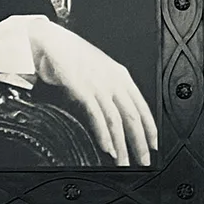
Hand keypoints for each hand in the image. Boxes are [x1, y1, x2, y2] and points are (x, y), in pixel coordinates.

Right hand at [27, 18, 157, 166]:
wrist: (49, 40)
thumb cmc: (71, 58)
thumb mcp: (97, 73)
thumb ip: (107, 91)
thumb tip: (113, 116)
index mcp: (121, 77)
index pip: (142, 107)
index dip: (150, 129)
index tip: (154, 146)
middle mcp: (114, 81)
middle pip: (133, 117)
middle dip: (140, 143)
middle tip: (144, 162)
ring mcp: (99, 85)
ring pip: (117, 120)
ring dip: (122, 145)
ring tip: (124, 163)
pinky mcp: (82, 89)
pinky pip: (97, 116)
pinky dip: (104, 134)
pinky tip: (108, 149)